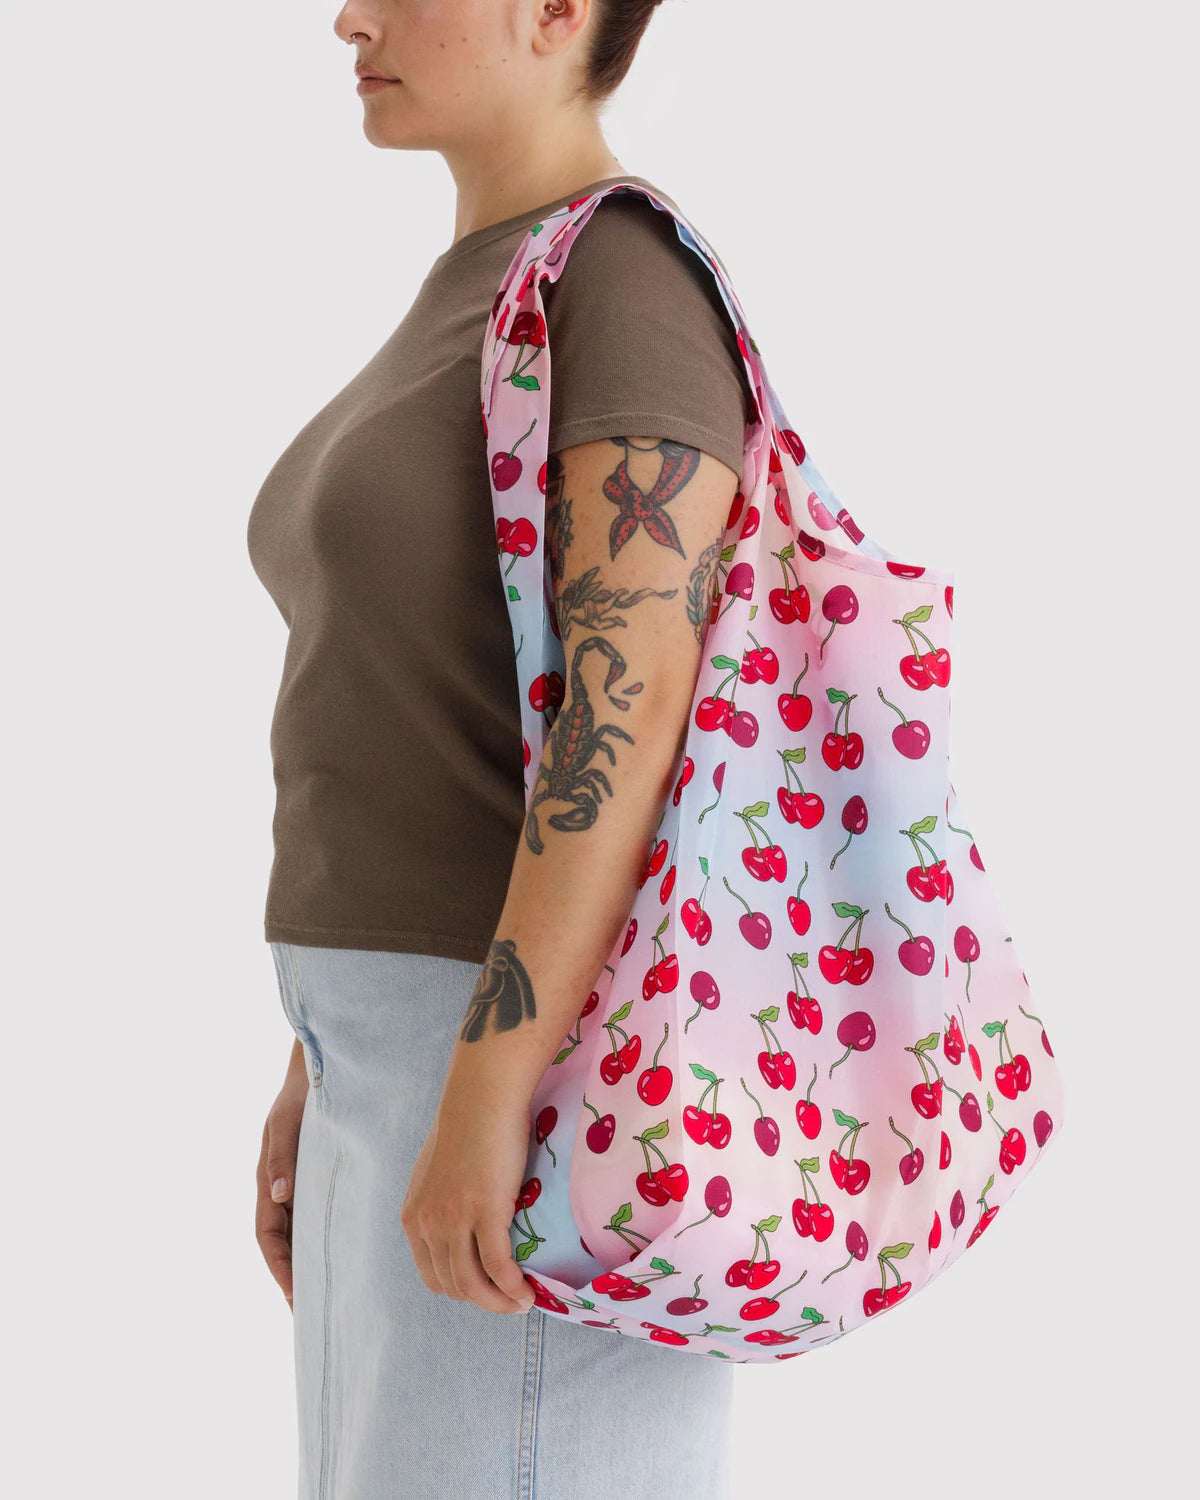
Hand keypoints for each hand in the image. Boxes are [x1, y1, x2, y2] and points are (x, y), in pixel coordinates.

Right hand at [255, 1039, 308, 1309]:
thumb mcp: (286, 1123)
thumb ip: (281, 1157)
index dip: (278, 1268)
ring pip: (303, 1233)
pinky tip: (352, 1254)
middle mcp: (283, 1189)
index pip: (268, 1236)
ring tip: (334, 1295)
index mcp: (268, 1181)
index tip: (294, 1296)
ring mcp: (302, 1185)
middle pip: (285, 1243)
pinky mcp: (323, 1177)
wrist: (320, 1068)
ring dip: (312, 1262)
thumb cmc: (300, 1094)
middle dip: (294, 1277)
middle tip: (314, 1311)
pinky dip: (329, 1238)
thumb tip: (278, 1196)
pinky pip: (321, 1215)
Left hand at [400, 1089, 535, 1315]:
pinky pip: (498, 1267)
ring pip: (474, 1284)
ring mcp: (454, 1220)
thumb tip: (458, 1220)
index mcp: (413, 1217)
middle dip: (483, 1302)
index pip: (432, 1276)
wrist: (482, 1097)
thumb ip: (440, 1201)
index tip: (487, 1291)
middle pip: (454, 1285)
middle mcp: (427, 1224)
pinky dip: (513, 1286)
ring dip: (500, 1303)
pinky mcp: (484, 1212)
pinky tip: (528, 1291)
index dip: (461, 1290)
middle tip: (511, 1301)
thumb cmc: (466, 1125)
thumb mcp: (437, 1172)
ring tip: (522, 1302)